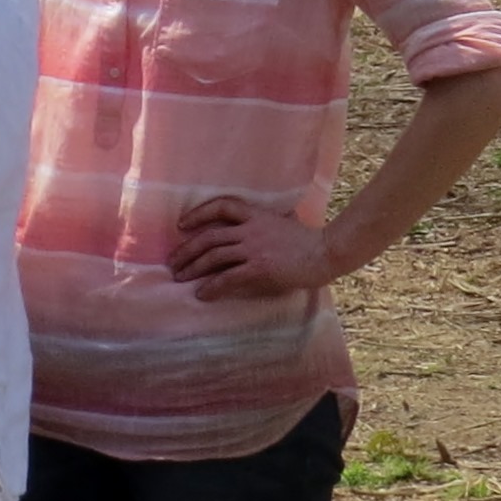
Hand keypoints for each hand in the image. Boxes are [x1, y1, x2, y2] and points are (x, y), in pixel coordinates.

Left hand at [169, 195, 336, 299]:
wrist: (327, 252)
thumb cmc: (307, 240)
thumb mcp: (282, 222)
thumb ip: (263, 223)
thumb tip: (249, 227)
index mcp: (256, 215)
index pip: (221, 206)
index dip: (198, 213)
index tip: (182, 224)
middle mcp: (251, 229)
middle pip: (209, 237)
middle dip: (186, 250)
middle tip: (173, 262)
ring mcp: (254, 248)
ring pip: (213, 256)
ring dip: (193, 268)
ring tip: (180, 278)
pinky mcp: (259, 268)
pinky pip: (228, 278)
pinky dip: (211, 287)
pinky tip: (202, 294)